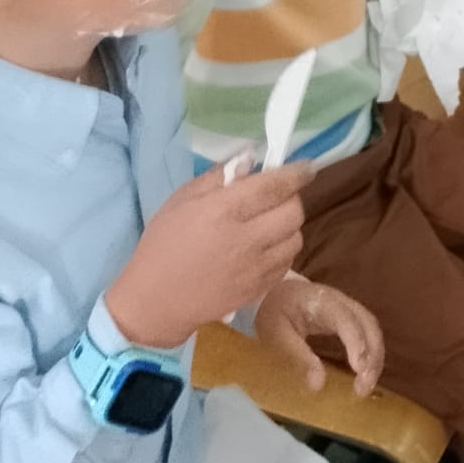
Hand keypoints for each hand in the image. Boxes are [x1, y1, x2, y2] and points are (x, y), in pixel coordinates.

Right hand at [106, 162, 313, 350]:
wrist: (157, 301)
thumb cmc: (163, 244)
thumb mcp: (181, 200)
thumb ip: (217, 177)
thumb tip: (250, 161)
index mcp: (223, 211)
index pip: (274, 186)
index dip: (296, 173)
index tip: (306, 167)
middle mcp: (246, 239)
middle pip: (293, 211)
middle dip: (291, 197)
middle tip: (277, 196)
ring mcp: (256, 268)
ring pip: (296, 238)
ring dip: (288, 225)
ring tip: (269, 223)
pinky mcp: (259, 290)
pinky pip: (287, 262)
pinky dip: (283, 249)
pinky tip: (265, 247)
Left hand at [255, 275, 385, 396]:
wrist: (272, 291)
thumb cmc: (274, 311)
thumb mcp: (277, 334)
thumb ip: (298, 356)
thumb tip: (319, 385)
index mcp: (321, 301)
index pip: (346, 319)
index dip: (356, 342)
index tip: (359, 369)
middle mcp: (341, 301)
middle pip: (368, 324)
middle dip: (372, 356)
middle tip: (364, 387)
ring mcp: (347, 306)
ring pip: (372, 328)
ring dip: (375, 357)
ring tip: (365, 385)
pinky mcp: (349, 316)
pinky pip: (367, 332)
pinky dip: (371, 353)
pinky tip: (365, 373)